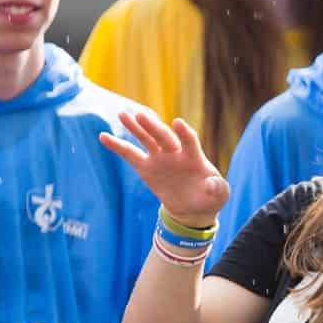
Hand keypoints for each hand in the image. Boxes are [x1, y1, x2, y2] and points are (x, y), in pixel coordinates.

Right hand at [99, 109, 228, 226]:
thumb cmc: (210, 197)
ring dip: (135, 128)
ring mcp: (159, 158)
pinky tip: (103, 136)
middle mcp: (175, 153)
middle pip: (163, 137)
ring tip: (123, 114)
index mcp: (194, 157)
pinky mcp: (146, 167)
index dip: (184, 133)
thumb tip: (211, 184)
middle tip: (141, 116)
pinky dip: (117, 145)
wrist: (193, 207)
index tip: (178, 123)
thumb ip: (218, 188)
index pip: (189, 141)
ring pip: (146, 139)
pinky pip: (129, 154)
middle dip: (153, 127)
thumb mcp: (219, 195)